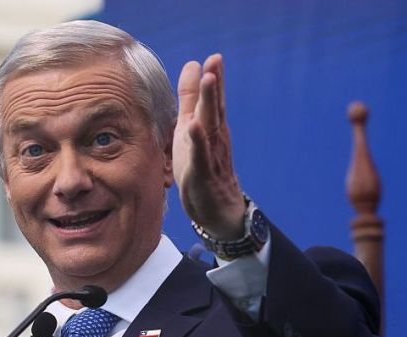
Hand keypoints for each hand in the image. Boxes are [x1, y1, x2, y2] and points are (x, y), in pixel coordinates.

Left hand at [173, 54, 246, 239]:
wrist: (216, 208)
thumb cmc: (203, 165)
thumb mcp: (192, 128)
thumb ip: (190, 99)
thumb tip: (192, 66)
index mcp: (211, 126)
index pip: (214, 100)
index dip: (214, 79)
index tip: (214, 58)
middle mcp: (215, 138)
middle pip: (215, 108)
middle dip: (214, 86)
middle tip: (215, 62)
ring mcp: (210, 155)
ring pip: (210, 126)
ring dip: (209, 105)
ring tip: (208, 83)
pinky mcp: (202, 172)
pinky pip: (200, 154)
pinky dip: (198, 140)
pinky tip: (194, 125)